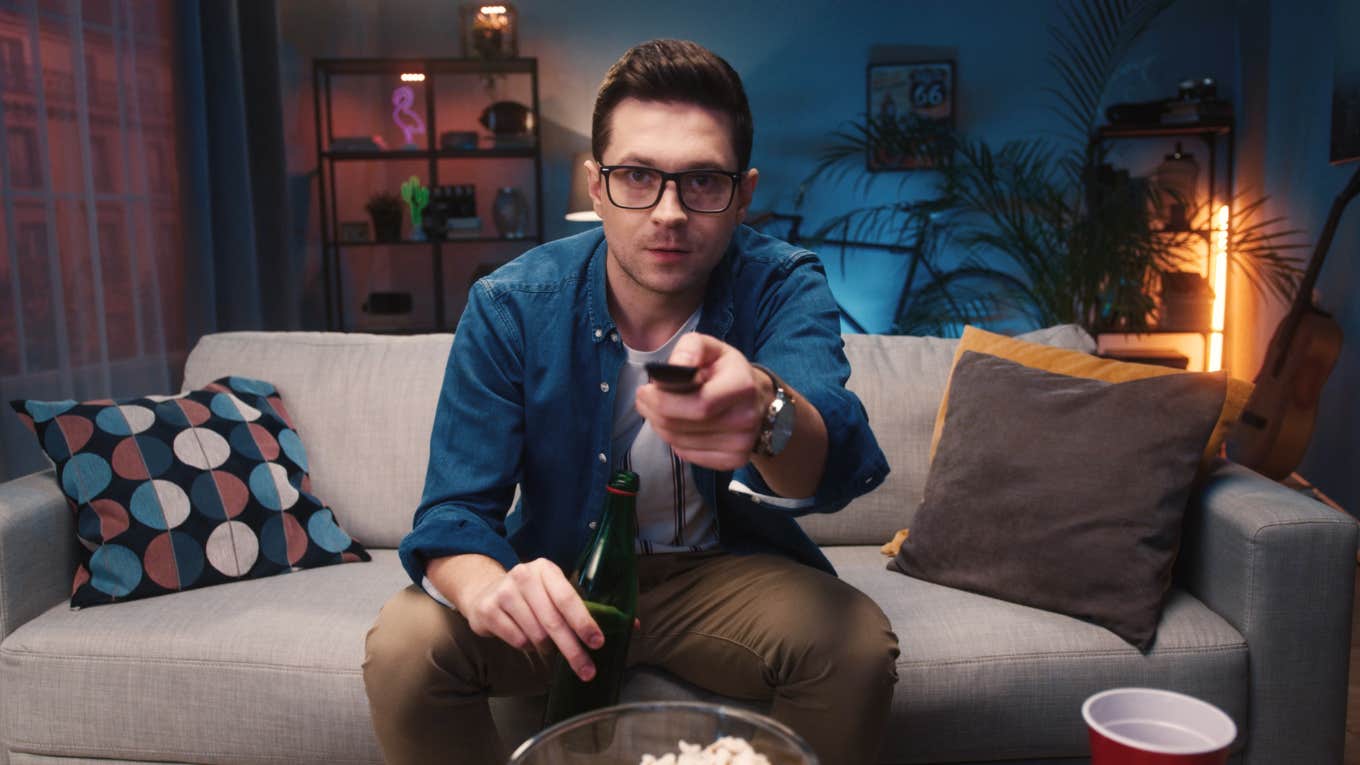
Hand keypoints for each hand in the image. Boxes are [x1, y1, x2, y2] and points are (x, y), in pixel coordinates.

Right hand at [460, 558, 603, 680]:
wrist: (486, 592)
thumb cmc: (529, 596)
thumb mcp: (549, 591)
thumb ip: (568, 607)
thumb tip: (593, 638)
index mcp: (545, 569)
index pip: (567, 599)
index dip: (583, 623)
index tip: (597, 643)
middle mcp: (524, 576)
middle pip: (553, 621)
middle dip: (572, 649)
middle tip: (586, 671)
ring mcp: (504, 592)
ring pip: (536, 635)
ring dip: (547, 647)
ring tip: (546, 644)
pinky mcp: (488, 609)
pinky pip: (518, 640)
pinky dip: (528, 646)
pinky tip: (525, 637)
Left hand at [634, 333, 772, 470]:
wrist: (756, 399)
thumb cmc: (726, 371)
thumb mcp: (710, 348)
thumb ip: (691, 348)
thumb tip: (676, 366)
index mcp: (742, 386)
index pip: (697, 404)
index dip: (663, 400)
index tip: (645, 390)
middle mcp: (746, 418)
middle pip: (682, 426)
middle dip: (654, 412)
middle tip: (643, 400)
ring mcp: (742, 443)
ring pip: (680, 442)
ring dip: (660, 427)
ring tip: (658, 410)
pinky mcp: (735, 460)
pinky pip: (689, 456)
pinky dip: (675, 442)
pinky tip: (678, 427)